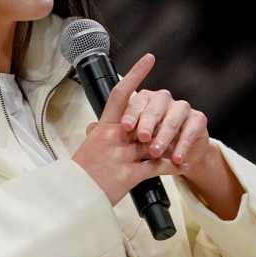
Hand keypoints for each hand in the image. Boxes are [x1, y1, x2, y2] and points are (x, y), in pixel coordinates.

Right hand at [72, 53, 180, 204]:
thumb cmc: (79, 173)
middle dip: (162, 119)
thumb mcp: (86, 147)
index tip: (149, 59)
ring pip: (154, 144)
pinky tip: (181, 166)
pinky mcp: (128, 175)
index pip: (120, 94)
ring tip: (183, 145)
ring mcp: (121, 155)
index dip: (136, 74)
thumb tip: (96, 127)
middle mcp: (113, 137)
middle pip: (145, 120)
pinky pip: (156, 167)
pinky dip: (172, 167)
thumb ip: (97, 135)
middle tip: (177, 109)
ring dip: (171, 145)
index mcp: (103, 128)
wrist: (71, 196)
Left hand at [119, 79, 213, 172]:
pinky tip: (176, 158)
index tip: (125, 127)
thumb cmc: (151, 143)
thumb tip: (95, 131)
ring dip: (164, 136)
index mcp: (143, 99)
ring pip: (173, 117)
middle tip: (142, 138)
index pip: (136, 100)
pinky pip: (190, 130)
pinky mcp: (198, 119)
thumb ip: (119, 133)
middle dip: (147, 123)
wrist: (177, 155)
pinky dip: (183, 146)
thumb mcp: (133, 141)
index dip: (131, 113)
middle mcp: (162, 99)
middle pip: (155, 106)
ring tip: (156, 152)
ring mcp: (181, 107)